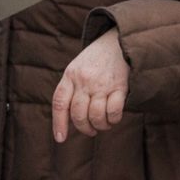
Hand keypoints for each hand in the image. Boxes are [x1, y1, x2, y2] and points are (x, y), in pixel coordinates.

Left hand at [51, 28, 128, 142]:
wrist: (119, 41)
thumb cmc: (96, 59)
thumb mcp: (77, 68)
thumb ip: (72, 88)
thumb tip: (69, 118)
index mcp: (70, 75)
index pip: (59, 102)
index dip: (58, 123)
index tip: (60, 138)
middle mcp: (84, 80)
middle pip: (78, 114)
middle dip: (84, 128)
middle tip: (90, 130)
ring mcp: (102, 84)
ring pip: (95, 116)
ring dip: (100, 126)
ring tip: (103, 124)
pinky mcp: (120, 87)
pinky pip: (113, 112)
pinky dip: (113, 120)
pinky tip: (114, 117)